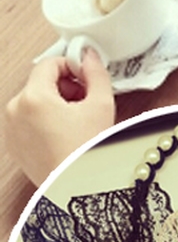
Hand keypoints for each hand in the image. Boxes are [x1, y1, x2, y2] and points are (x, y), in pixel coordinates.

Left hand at [5, 50, 115, 184]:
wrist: (76, 186)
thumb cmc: (87, 151)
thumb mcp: (101, 104)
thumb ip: (96, 72)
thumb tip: (89, 55)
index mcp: (33, 97)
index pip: (50, 63)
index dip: (72, 65)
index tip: (86, 76)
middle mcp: (15, 110)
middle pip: (41, 82)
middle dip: (65, 86)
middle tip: (86, 101)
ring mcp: (11, 127)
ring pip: (35, 100)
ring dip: (56, 102)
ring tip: (77, 120)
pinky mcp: (13, 142)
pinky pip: (28, 119)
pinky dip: (45, 119)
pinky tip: (65, 132)